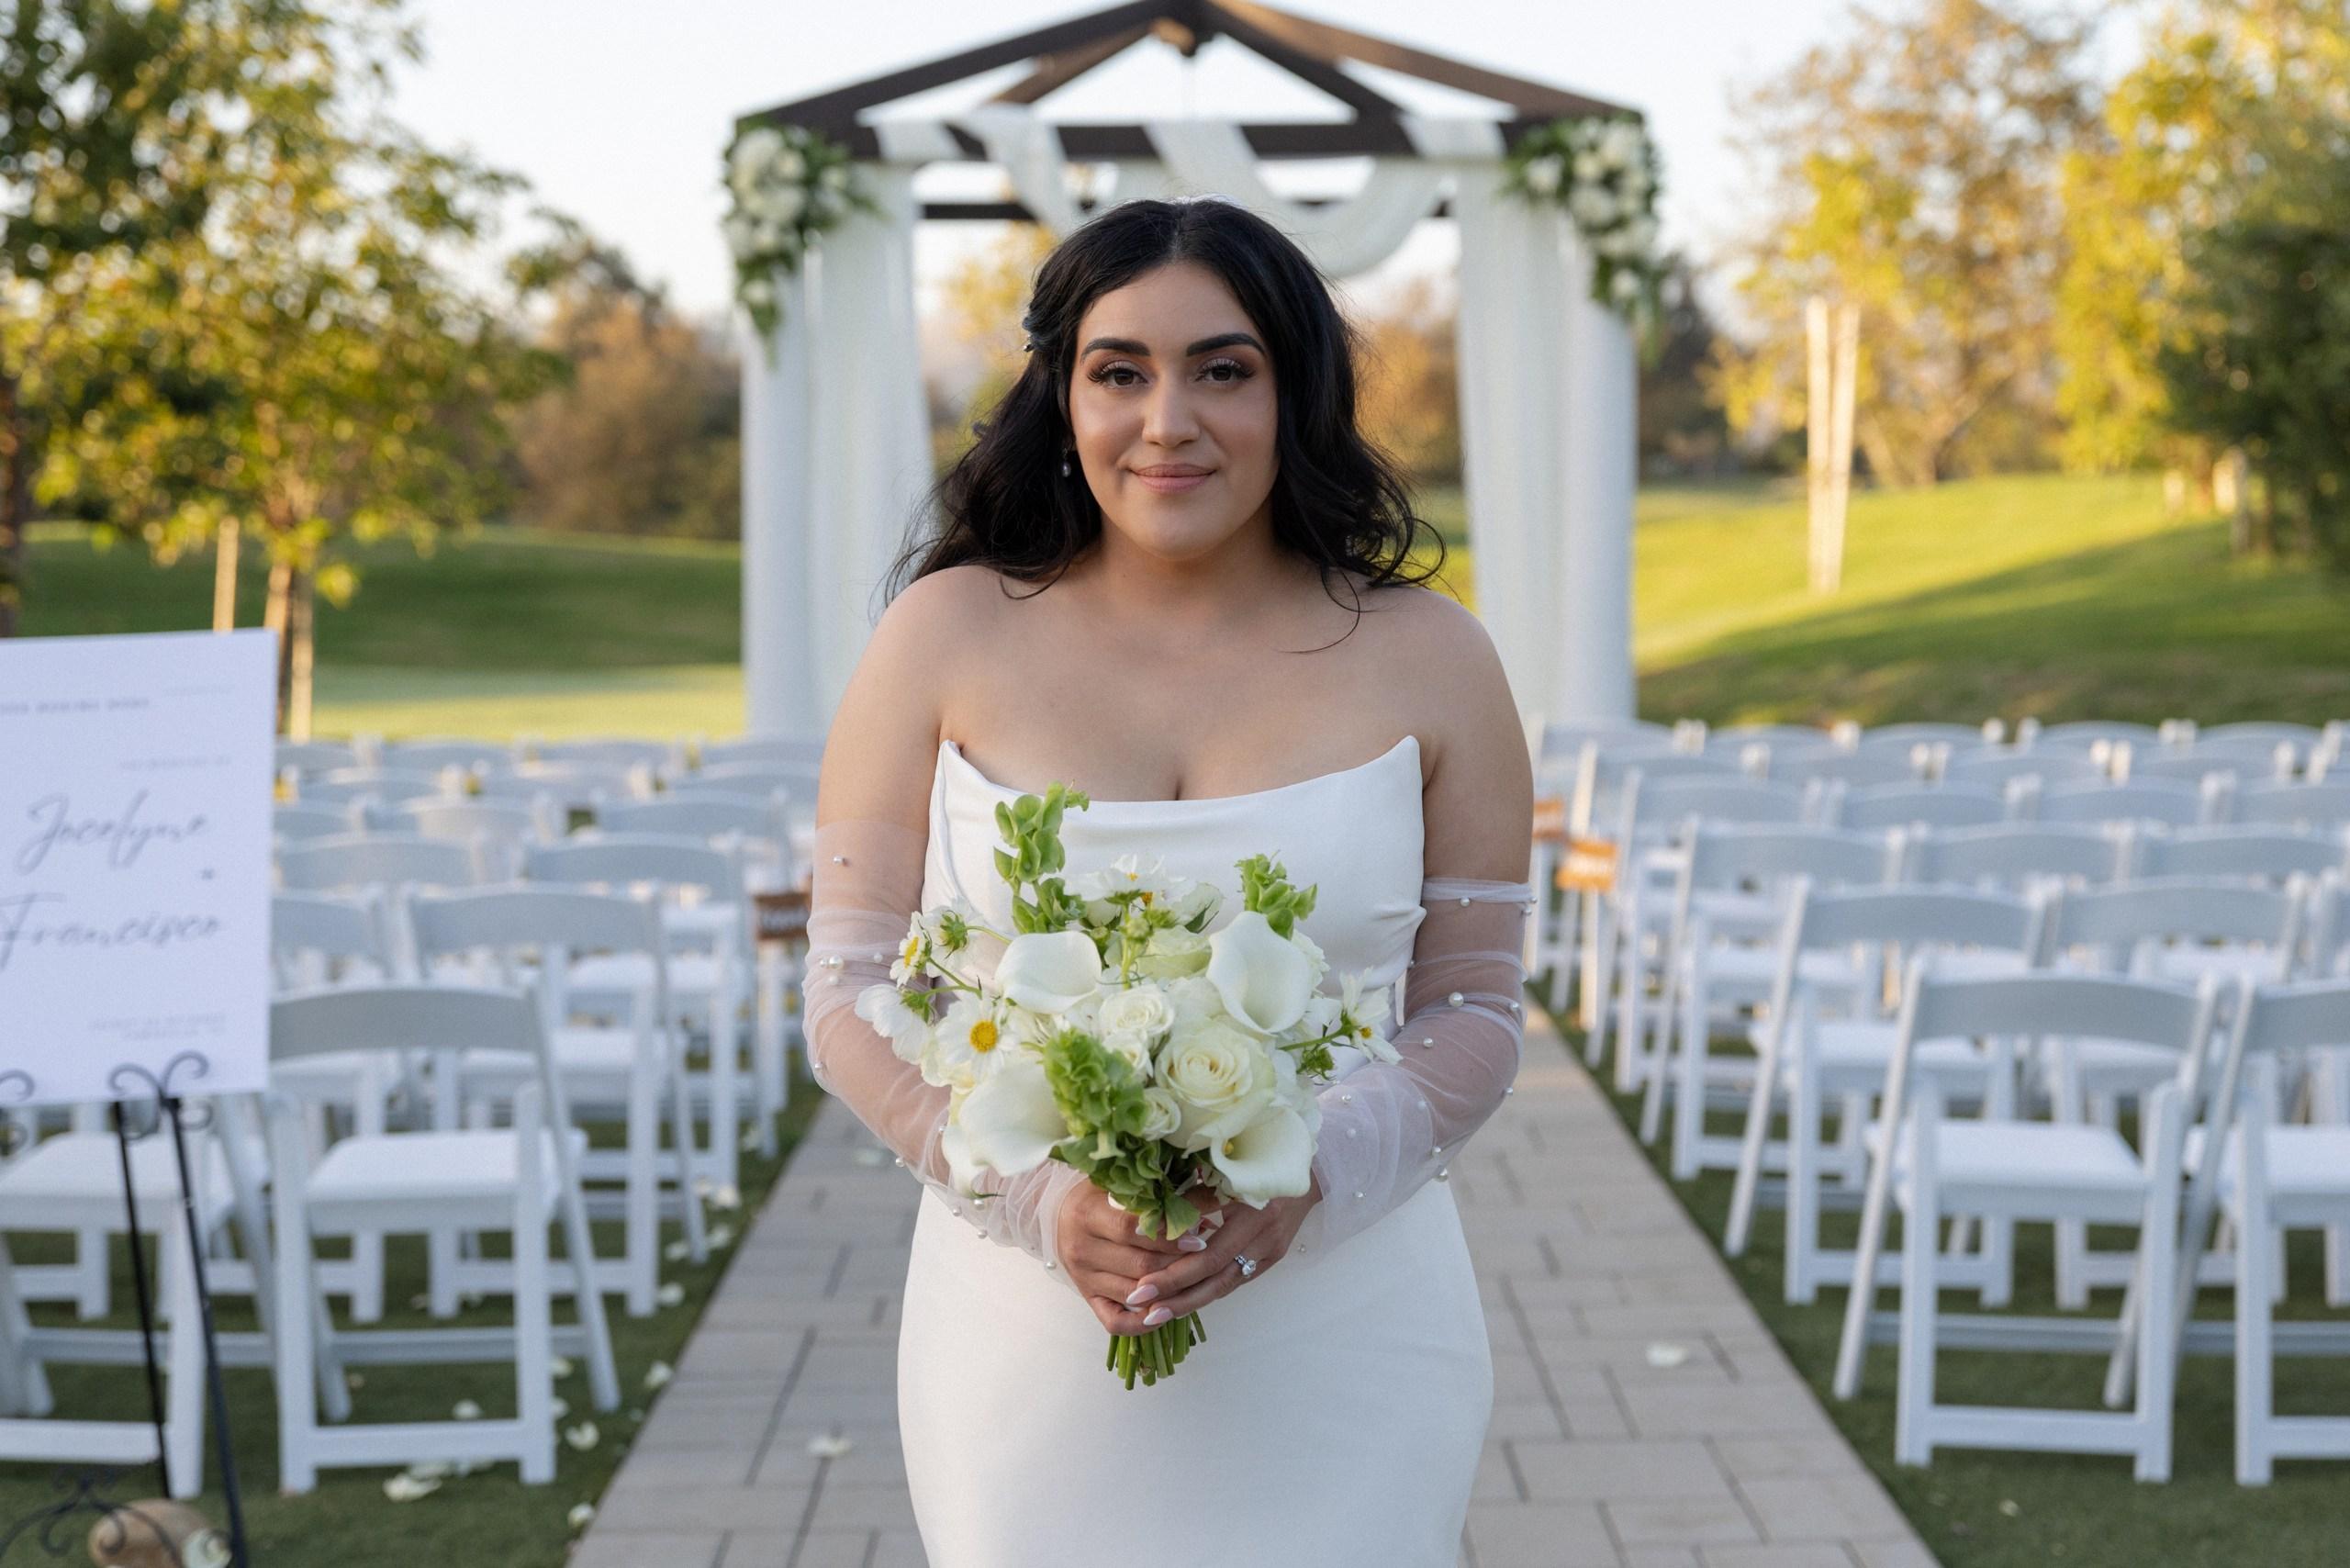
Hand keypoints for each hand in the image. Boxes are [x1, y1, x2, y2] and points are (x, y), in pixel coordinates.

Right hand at [1056, 1180, 1210, 1335]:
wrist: (1057, 1215)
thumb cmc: (1096, 1195)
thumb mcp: (1118, 1185)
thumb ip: (1155, 1192)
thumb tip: (1208, 1193)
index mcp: (1088, 1214)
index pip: (1133, 1230)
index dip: (1168, 1236)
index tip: (1198, 1238)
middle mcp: (1083, 1249)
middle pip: (1139, 1265)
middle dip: (1177, 1263)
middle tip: (1204, 1260)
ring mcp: (1084, 1277)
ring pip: (1133, 1292)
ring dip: (1167, 1290)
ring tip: (1194, 1280)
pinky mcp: (1087, 1297)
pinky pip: (1115, 1321)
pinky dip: (1140, 1324)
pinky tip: (1164, 1313)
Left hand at [1100, 1180, 1319, 1334]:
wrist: (1306, 1172)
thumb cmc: (1257, 1163)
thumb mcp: (1225, 1173)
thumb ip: (1192, 1199)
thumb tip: (1148, 1224)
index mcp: (1252, 1207)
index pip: (1209, 1250)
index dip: (1174, 1269)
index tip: (1141, 1282)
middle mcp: (1264, 1233)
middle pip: (1216, 1273)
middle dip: (1175, 1292)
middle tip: (1141, 1303)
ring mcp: (1270, 1249)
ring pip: (1226, 1284)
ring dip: (1189, 1301)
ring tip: (1156, 1315)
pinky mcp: (1272, 1257)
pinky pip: (1236, 1280)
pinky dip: (1208, 1291)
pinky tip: (1183, 1300)